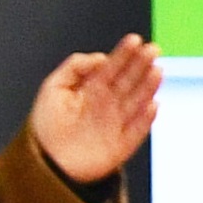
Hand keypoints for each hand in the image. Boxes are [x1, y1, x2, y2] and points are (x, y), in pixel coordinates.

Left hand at [30, 34, 162, 187]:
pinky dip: (145, 119)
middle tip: (153, 50)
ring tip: (157, 71)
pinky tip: (152, 105)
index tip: (135, 40)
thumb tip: (101, 58)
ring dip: (148, 87)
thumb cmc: (47, 125)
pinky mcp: (122, 146)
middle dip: (141, 65)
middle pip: (129, 81)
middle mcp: (109, 104)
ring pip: (137, 102)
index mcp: (94, 89)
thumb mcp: (53, 87)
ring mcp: (117, 124)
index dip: (124, 54)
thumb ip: (75, 67)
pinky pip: (137, 131)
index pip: (113, 67)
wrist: (46, 161)